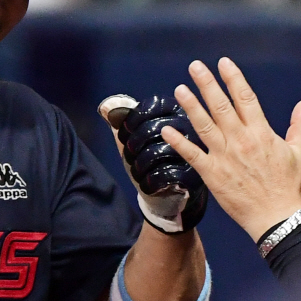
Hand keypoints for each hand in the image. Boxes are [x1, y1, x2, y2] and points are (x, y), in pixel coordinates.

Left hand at [98, 93, 207, 232]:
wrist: (169, 193)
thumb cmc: (151, 160)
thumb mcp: (135, 139)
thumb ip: (120, 121)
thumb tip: (106, 108)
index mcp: (175, 111)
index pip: (149, 107)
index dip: (130, 122)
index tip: (126, 135)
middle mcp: (188, 126)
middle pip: (150, 129)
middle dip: (132, 147)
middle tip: (131, 156)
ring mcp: (193, 150)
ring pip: (154, 153)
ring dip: (138, 166)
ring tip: (139, 170)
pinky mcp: (193, 172)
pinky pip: (162, 175)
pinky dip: (148, 182)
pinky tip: (148, 183)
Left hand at [162, 58, 300, 242]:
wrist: (276, 217)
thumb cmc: (287, 187)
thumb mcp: (298, 153)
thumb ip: (299, 127)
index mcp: (261, 133)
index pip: (245, 97)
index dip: (233, 78)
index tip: (223, 63)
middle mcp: (241, 140)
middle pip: (221, 105)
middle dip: (207, 84)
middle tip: (195, 66)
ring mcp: (225, 157)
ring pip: (204, 125)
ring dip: (191, 106)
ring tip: (180, 88)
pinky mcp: (212, 174)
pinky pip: (192, 155)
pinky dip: (179, 142)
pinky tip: (167, 129)